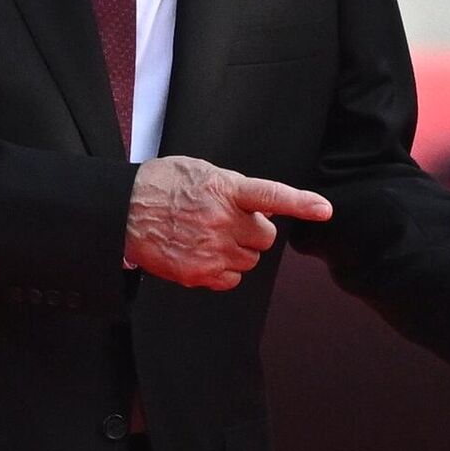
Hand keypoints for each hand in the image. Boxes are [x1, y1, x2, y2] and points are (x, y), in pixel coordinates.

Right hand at [124, 155, 331, 290]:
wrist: (124, 210)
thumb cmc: (165, 184)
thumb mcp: (204, 171)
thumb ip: (238, 188)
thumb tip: (268, 209)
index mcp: (226, 189)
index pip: (271, 195)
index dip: (301, 203)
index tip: (325, 210)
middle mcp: (222, 221)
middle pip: (266, 238)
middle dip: (254, 231)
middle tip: (230, 221)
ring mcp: (210, 250)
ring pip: (250, 260)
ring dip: (238, 250)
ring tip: (209, 235)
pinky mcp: (197, 274)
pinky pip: (232, 279)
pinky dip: (224, 270)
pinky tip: (203, 253)